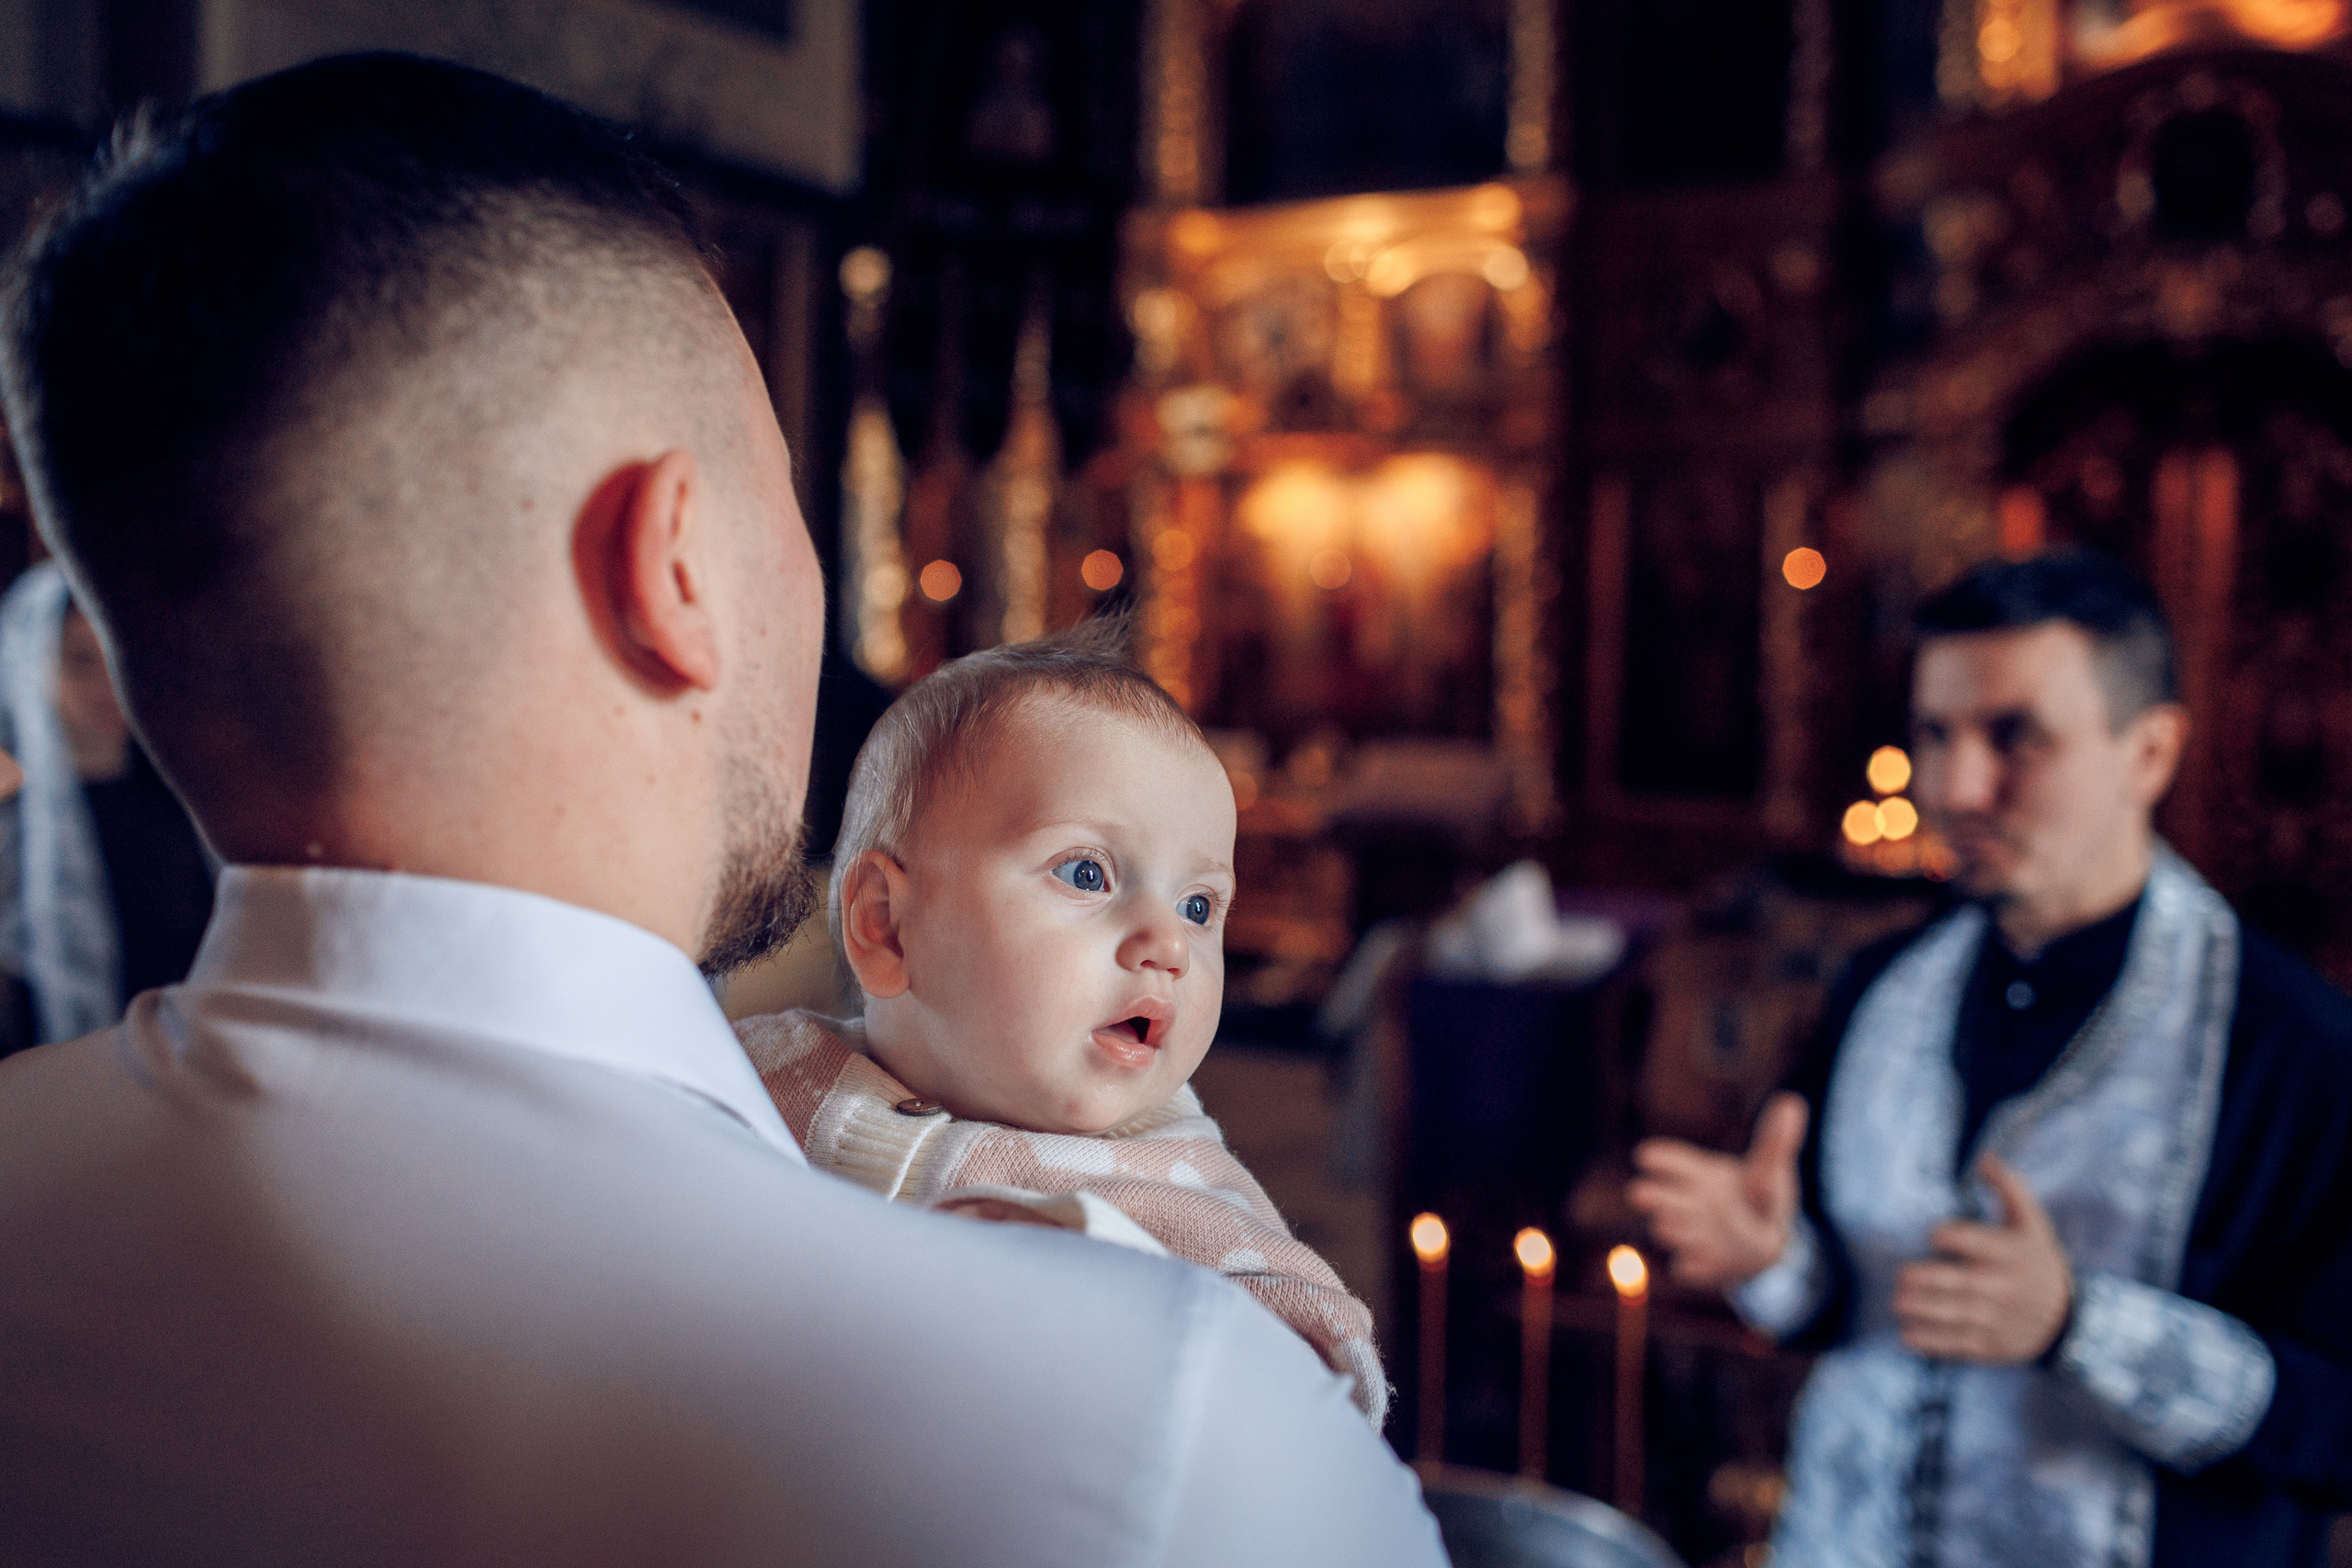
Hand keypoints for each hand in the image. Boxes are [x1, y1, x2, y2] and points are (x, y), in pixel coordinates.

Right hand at [1627, 1092, 1807, 1289]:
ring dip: (1671, 1230)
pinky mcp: (1703, 1265)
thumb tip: (1793, 1101)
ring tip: (1665, 1227)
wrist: (1764, 1242)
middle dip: (1654, 1197)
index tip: (1645, 1156)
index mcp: (1703, 1175)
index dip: (1663, 1160)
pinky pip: (1691, 1270)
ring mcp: (1695, 1235)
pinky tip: (1687, 1267)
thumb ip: (1776, 1140)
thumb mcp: (1770, 1167)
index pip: (1677, 1163)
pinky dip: (1690, 1269)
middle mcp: (1691, 1204)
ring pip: (1673, 1232)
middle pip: (1665, 1199)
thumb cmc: (1759, 1196)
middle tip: (1638, 1193)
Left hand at [1892, 1155, 2072, 1363]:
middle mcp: (2003, 1287)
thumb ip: (2009, 1188)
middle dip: (1925, 1279)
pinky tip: (1907, 1334)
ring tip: (1897, 1301)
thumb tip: (1984, 1157)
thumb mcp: (2032, 1223)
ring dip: (1922, 1309)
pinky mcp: (1992, 1345)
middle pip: (1959, 1282)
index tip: (1934, 1237)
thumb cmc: (2037, 1260)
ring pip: (1954, 1314)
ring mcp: (1998, 1319)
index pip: (1973, 1242)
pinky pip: (1959, 1344)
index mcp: (2009, 1253)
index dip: (1948, 1237)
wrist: (2068, 1317)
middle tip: (1902, 1275)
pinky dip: (1932, 1341)